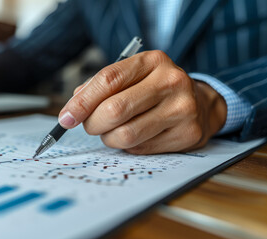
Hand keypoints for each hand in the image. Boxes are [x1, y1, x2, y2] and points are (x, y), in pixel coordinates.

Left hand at [59, 50, 226, 153]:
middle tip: (90, 125)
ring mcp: (182, 109)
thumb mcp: (131, 76)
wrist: (200, 103)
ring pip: (125, 135)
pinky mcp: (187, 134)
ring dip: (108, 138)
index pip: (108, 80)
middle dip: (92, 123)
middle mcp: (170, 82)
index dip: (81, 102)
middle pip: (114, 110)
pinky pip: (139, 148)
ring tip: (112, 131)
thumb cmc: (155, 89)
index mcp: (152, 61)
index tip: (66, 117)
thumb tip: (72, 110)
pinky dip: (127, 146)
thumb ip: (100, 87)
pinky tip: (135, 135)